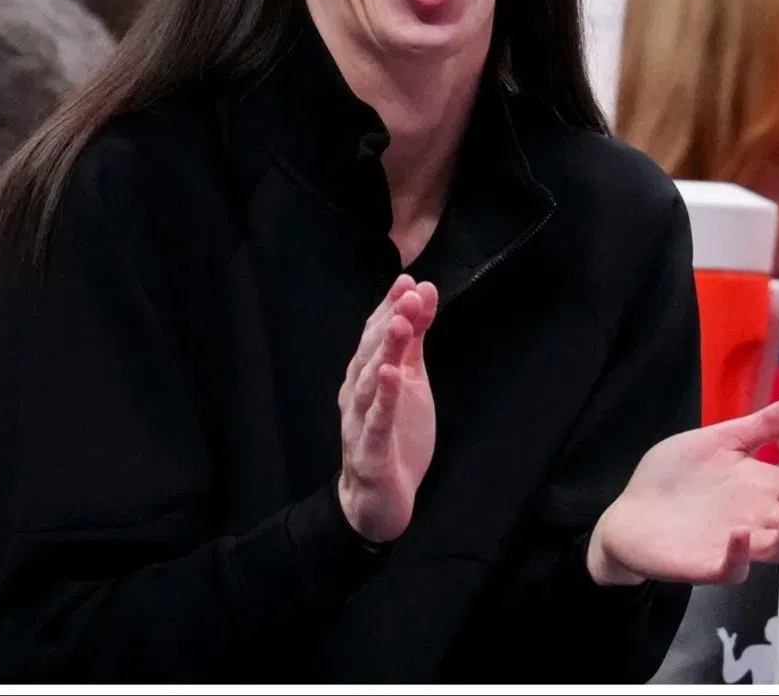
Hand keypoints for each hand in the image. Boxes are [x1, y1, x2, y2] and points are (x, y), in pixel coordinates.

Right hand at [337, 274, 438, 542]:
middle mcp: (357, 396)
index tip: (409, 280)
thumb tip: (421, 295)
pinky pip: (377, 421)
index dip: (391, 308)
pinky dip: (384, 397)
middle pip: (370, 353)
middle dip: (389, 321)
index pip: (375, 336)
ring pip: (369, 383)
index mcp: (365, 378)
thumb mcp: (410, 382)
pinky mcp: (370, 451)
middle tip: (409, 292)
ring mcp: (360, 423)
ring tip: (402, 324)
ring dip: (385, 351)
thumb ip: (413, 342)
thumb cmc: (394, 435)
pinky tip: (393, 374)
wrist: (379, 498)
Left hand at [587, 395, 778, 585]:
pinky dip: (740, 554)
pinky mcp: (708, 564)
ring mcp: (736, 544)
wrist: (629, 510)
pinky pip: (734, 569)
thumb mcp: (722, 440)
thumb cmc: (676, 477)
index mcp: (765, 488)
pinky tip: (739, 533)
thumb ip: (766, 426)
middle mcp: (759, 518)